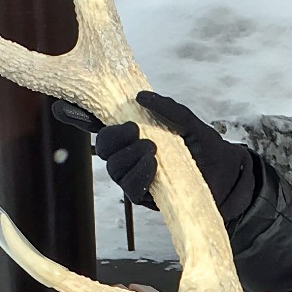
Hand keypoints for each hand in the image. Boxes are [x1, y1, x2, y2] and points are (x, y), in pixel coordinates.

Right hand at [53, 91, 255, 215]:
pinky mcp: (144, 196)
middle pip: (103, 147)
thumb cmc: (207, 147)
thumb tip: (141, 95)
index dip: (79, 115)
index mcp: (135, 130)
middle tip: (133, 129)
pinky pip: (130, 188)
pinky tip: (152, 166)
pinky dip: (138, 175)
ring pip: (114, 168)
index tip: (62, 107)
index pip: (100, 122)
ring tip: (152, 148)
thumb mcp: (190, 121)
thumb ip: (168, 108)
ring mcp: (135, 175)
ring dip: (129, 156)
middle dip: (112, 137)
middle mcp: (130, 153)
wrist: (228, 177)